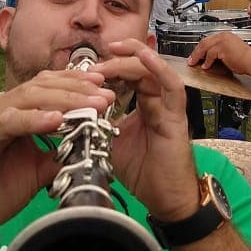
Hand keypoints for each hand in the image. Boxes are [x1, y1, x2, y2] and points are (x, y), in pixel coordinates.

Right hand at [0, 69, 117, 242]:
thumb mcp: (36, 170)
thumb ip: (58, 154)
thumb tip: (89, 147)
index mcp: (15, 111)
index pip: (49, 88)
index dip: (77, 86)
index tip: (106, 90)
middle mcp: (1, 106)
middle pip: (44, 87)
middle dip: (79, 90)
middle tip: (107, 96)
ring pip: (31, 98)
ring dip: (65, 100)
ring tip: (92, 105)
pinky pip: (11, 120)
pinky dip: (35, 119)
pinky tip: (57, 120)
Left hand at [97, 40, 199, 221]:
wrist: (165, 199)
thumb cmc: (142, 172)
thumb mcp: (111, 142)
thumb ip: (98, 123)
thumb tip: (74, 110)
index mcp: (143, 105)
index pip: (127, 75)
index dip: (108, 67)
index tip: (83, 69)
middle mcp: (157, 101)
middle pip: (139, 67)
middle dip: (115, 59)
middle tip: (92, 62)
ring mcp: (168, 106)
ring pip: (153, 70)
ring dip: (131, 58)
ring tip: (113, 50)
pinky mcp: (177, 116)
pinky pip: (171, 85)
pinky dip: (158, 67)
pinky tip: (142, 57)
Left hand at [188, 30, 250, 75]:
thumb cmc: (246, 60)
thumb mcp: (230, 53)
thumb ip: (220, 53)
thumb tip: (210, 59)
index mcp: (226, 36)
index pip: (209, 40)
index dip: (201, 48)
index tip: (196, 54)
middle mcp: (224, 36)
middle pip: (204, 42)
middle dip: (196, 51)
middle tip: (191, 59)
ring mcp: (223, 41)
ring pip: (205, 47)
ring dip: (198, 56)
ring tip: (194, 63)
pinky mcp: (222, 48)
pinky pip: (210, 54)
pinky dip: (207, 61)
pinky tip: (205, 66)